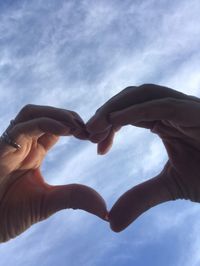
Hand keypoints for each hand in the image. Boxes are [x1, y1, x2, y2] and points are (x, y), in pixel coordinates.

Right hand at [0, 105, 106, 241]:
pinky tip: (66, 130)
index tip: (93, 137)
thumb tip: (106, 209)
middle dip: (69, 117)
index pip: (56, 128)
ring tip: (78, 127)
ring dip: (58, 114)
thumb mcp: (48, 203)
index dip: (75, 127)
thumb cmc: (9, 215)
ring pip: (33, 112)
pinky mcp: (1, 147)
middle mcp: (23, 143)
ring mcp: (11, 144)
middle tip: (89, 130)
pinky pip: (23, 126)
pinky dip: (45, 122)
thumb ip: (75, 199)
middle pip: (46, 114)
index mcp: (34, 152)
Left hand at [86, 84, 199, 231]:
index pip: (129, 112)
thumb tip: (111, 223)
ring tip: (95, 128)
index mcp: (165, 121)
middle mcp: (172, 109)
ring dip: (115, 108)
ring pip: (143, 94)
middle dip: (107, 112)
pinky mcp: (195, 111)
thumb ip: (141, 198)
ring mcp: (184, 107)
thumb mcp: (170, 187)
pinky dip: (134, 111)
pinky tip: (114, 123)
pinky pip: (160, 105)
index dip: (108, 124)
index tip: (95, 144)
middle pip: (131, 97)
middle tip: (88, 132)